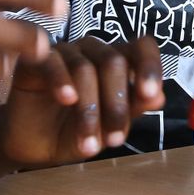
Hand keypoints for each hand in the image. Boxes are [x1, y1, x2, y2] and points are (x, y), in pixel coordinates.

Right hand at [0, 36, 163, 164]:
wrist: (34, 148)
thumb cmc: (74, 132)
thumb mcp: (108, 128)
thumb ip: (133, 109)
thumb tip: (159, 97)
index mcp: (118, 62)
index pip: (142, 47)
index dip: (150, 67)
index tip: (150, 95)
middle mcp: (94, 51)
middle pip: (114, 61)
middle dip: (116, 104)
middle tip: (115, 140)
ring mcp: (65, 52)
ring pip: (85, 67)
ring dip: (89, 110)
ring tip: (88, 145)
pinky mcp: (35, 59)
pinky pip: (52, 62)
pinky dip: (61, 80)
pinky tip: (66, 100)